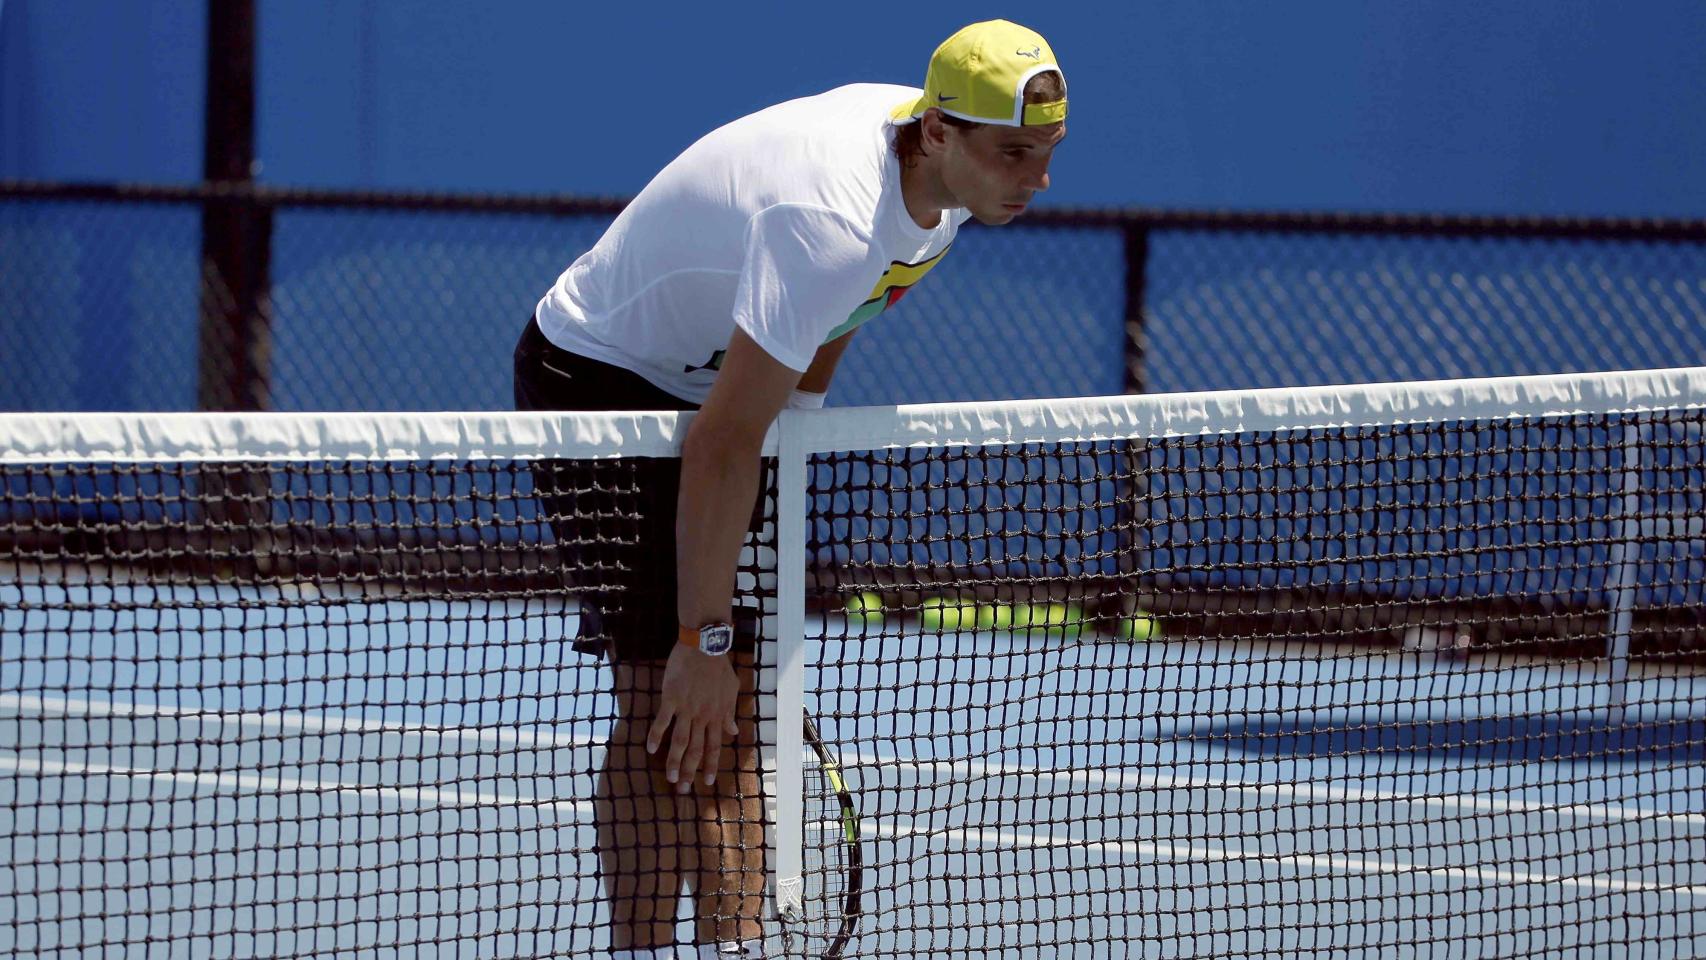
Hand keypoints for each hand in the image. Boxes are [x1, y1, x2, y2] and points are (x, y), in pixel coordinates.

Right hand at [646, 644, 740, 793]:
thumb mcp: (731, 691)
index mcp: (716, 716)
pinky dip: (656, 735)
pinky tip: (650, 749)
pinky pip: (663, 721)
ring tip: (669, 778)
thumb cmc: (719, 667)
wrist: (705, 647)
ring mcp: (686, 709)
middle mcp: (702, 717)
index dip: (711, 766)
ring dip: (674, 761)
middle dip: (689, 771)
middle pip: (696, 750)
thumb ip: (730, 713)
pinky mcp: (671, 699)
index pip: (714, 747)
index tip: (707, 782)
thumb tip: (734, 732)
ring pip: (680, 741)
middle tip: (682, 789)